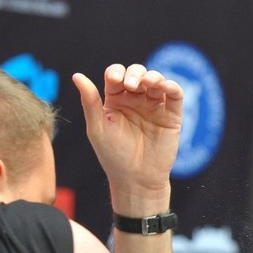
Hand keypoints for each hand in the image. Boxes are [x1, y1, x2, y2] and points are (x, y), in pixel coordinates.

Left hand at [73, 63, 181, 214]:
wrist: (137, 179)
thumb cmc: (114, 156)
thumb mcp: (98, 128)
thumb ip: (90, 102)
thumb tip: (77, 76)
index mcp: (116, 101)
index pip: (116, 76)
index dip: (116, 72)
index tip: (114, 80)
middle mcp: (136, 100)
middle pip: (137, 74)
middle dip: (134, 73)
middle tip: (131, 85)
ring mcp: (155, 106)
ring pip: (157, 80)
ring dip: (153, 76)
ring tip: (147, 83)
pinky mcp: (172, 115)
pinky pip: (175, 94)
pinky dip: (171, 86)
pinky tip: (164, 86)